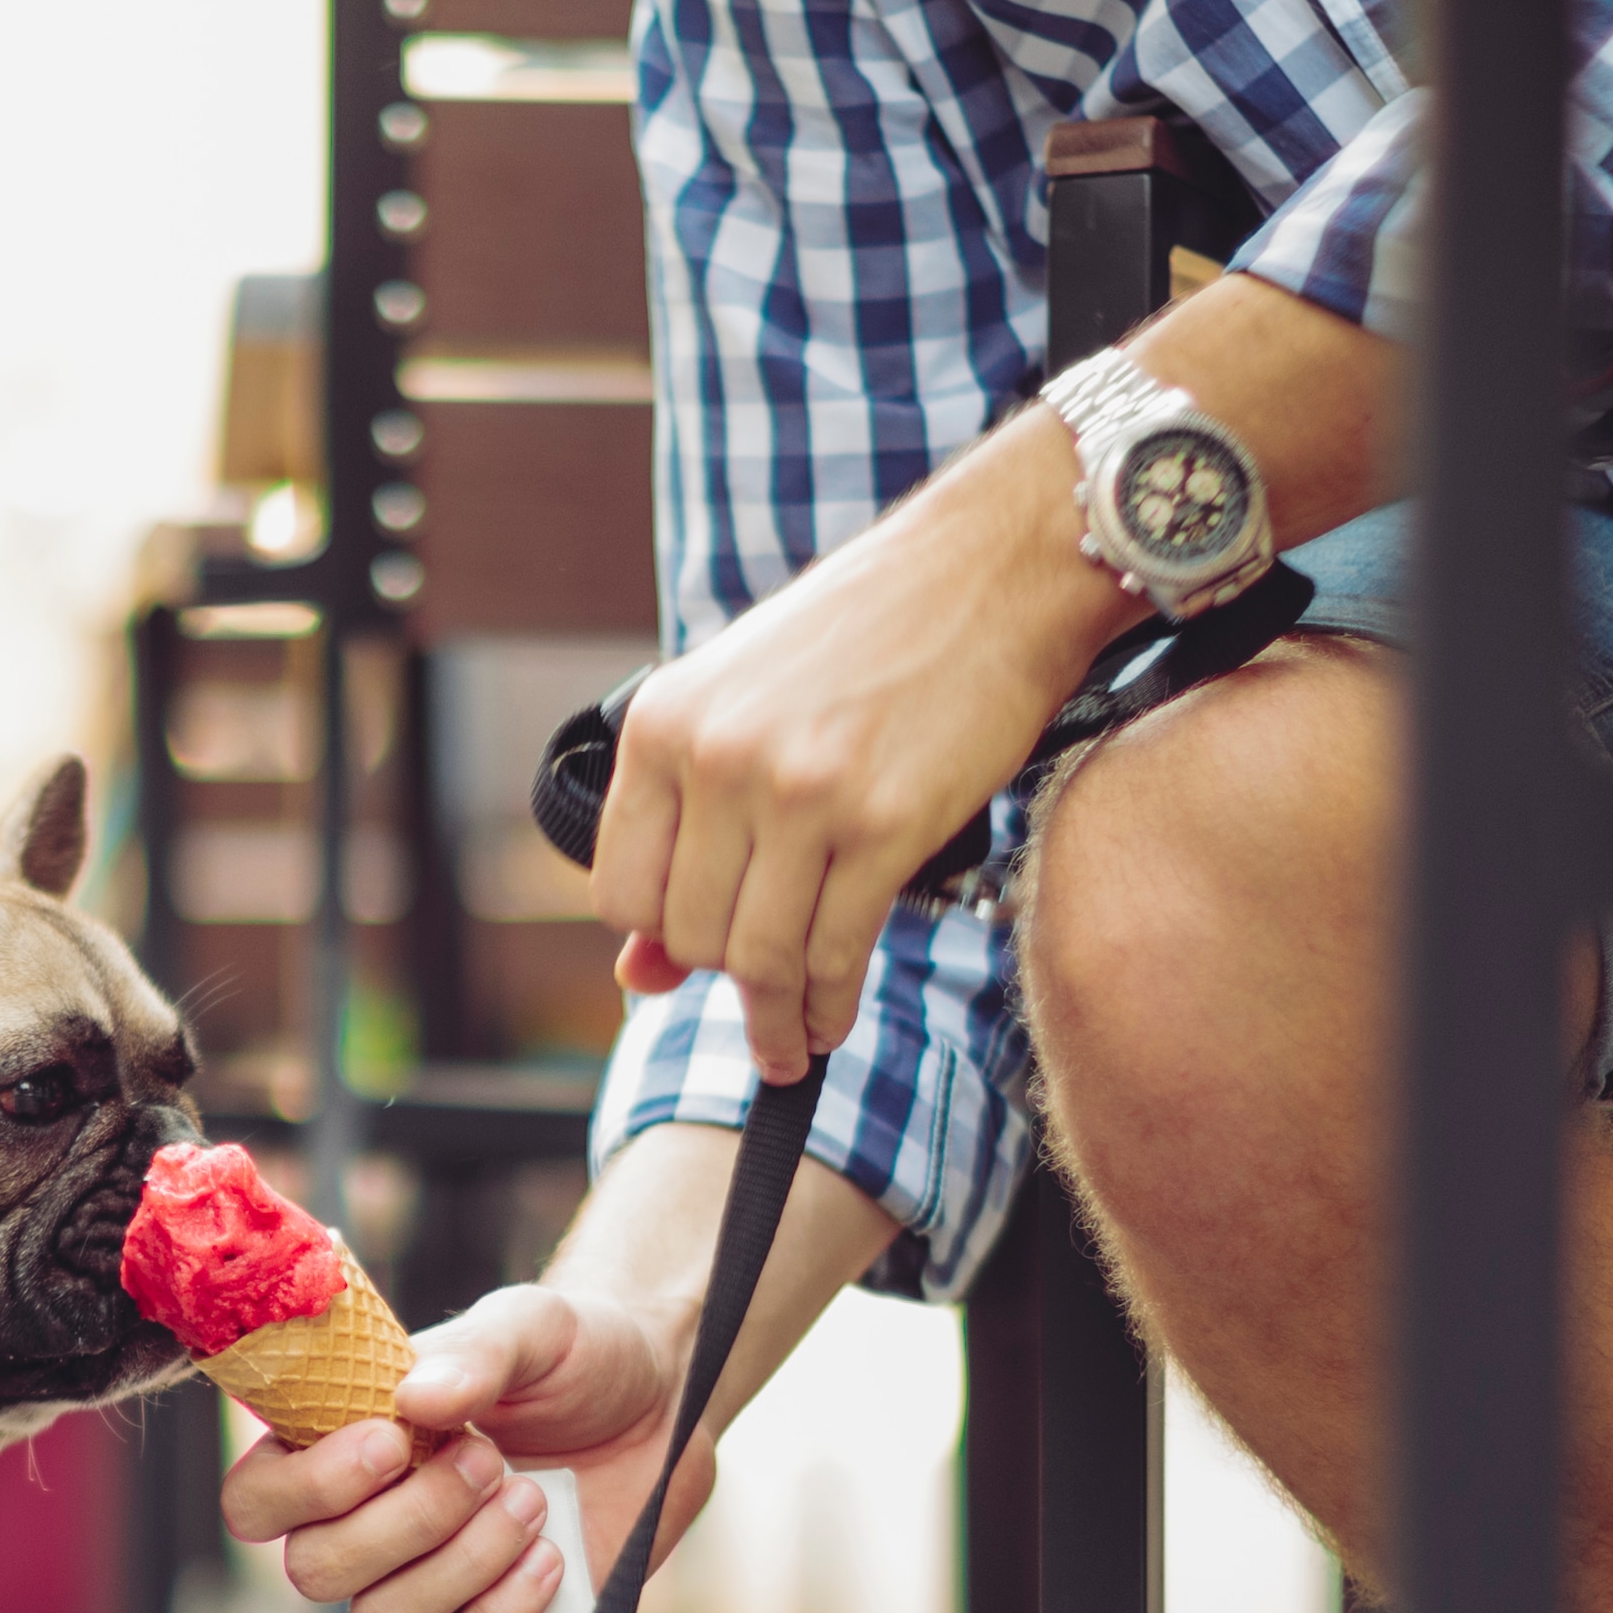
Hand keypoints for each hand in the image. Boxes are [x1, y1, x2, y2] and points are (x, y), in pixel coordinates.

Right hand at [217, 1283, 714, 1612]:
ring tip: (531, 1500)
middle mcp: (364, 1524)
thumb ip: (478, 1352)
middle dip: (407, 1520)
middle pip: (313, 1570)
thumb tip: (417, 1399)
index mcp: (342, 1446)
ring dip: (461, 1565)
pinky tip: (550, 1559)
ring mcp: (421, 1585)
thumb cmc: (574, 1356)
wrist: (662, 1406)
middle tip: (488, 1459)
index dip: (306, 1487)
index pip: (255, 1500)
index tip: (392, 1442)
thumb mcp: (533, 1327)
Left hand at [592, 410, 1126, 1077]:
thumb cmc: (867, 638)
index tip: (697, 955)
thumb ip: (683, 834)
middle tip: (764, 994)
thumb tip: (637, 977)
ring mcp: (799, 793)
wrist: (991, 571)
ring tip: (794, 1041)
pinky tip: (833, 1017)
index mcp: (664, 725)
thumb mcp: (742, 711)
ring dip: (777, 1019)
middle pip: (690, 936)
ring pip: (758, 959)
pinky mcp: (883, 824)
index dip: (660, 940)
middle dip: (726, 979)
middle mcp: (718, 758)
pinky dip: (829, 1005)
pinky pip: (833, 954)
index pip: (621, 892)